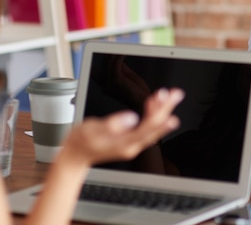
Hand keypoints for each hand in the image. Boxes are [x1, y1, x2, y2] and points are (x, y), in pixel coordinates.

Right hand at [61, 88, 183, 165]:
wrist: (74, 157)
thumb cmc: (79, 143)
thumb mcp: (92, 131)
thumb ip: (112, 125)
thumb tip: (132, 118)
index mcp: (124, 144)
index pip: (147, 128)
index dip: (159, 114)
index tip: (167, 103)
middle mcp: (132, 146)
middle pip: (154, 126)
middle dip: (165, 108)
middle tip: (176, 93)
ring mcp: (132, 144)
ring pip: (152, 127)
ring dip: (161, 110)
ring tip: (168, 95)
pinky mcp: (130, 141)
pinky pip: (146, 128)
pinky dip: (152, 115)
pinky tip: (154, 105)